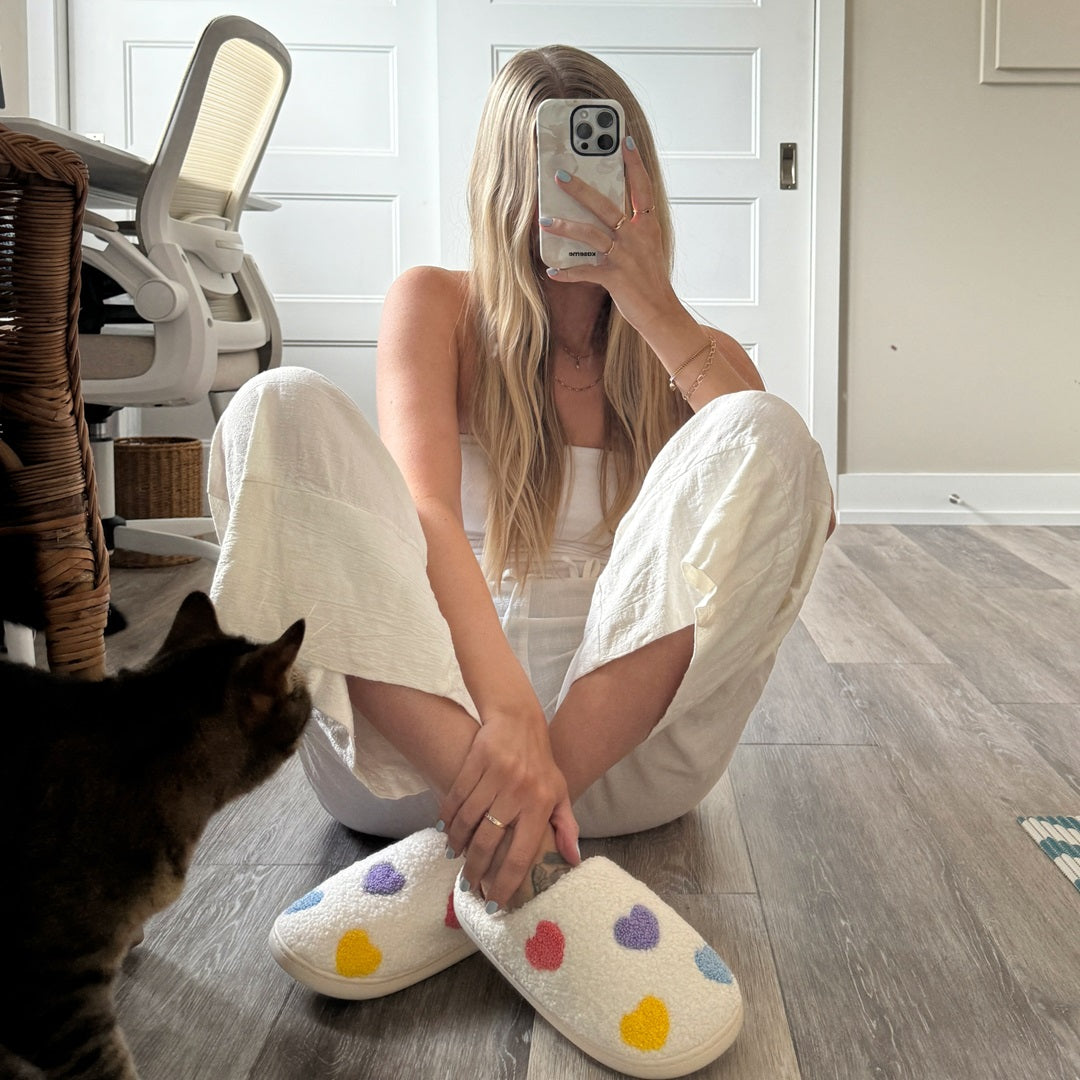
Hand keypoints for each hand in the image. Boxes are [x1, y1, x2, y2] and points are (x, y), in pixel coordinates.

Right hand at [439, 704, 579, 909]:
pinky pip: (456, 798)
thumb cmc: (541, 763)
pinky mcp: (476, 762)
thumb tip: (573, 861)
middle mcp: (518, 792)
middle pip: (489, 842)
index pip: (521, 853)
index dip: (505, 882)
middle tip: (469, 885)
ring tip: (456, 859)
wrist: (519, 720)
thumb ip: (566, 827)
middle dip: (476, 869)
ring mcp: (496, 776)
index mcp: (540, 805)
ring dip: (458, 845)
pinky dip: (448, 819)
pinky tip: (446, 831)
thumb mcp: (560, 792)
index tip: (494, 902)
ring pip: (469, 821)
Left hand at [541, 139, 682, 337]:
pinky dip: (567, 272)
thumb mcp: (648, 248)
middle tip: (560, 174)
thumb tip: (609, 214)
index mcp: (648, 227)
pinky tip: (552, 271)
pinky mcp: (615, 278)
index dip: (634, 164)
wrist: (661, 313)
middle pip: (606, 205)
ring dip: (566, 226)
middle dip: (581, 189)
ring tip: (545, 220)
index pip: (642, 188)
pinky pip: (585, 271)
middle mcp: (636, 237)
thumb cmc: (651, 280)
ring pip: (591, 234)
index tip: (624, 140)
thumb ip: (632, 229)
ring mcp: (625, 257)